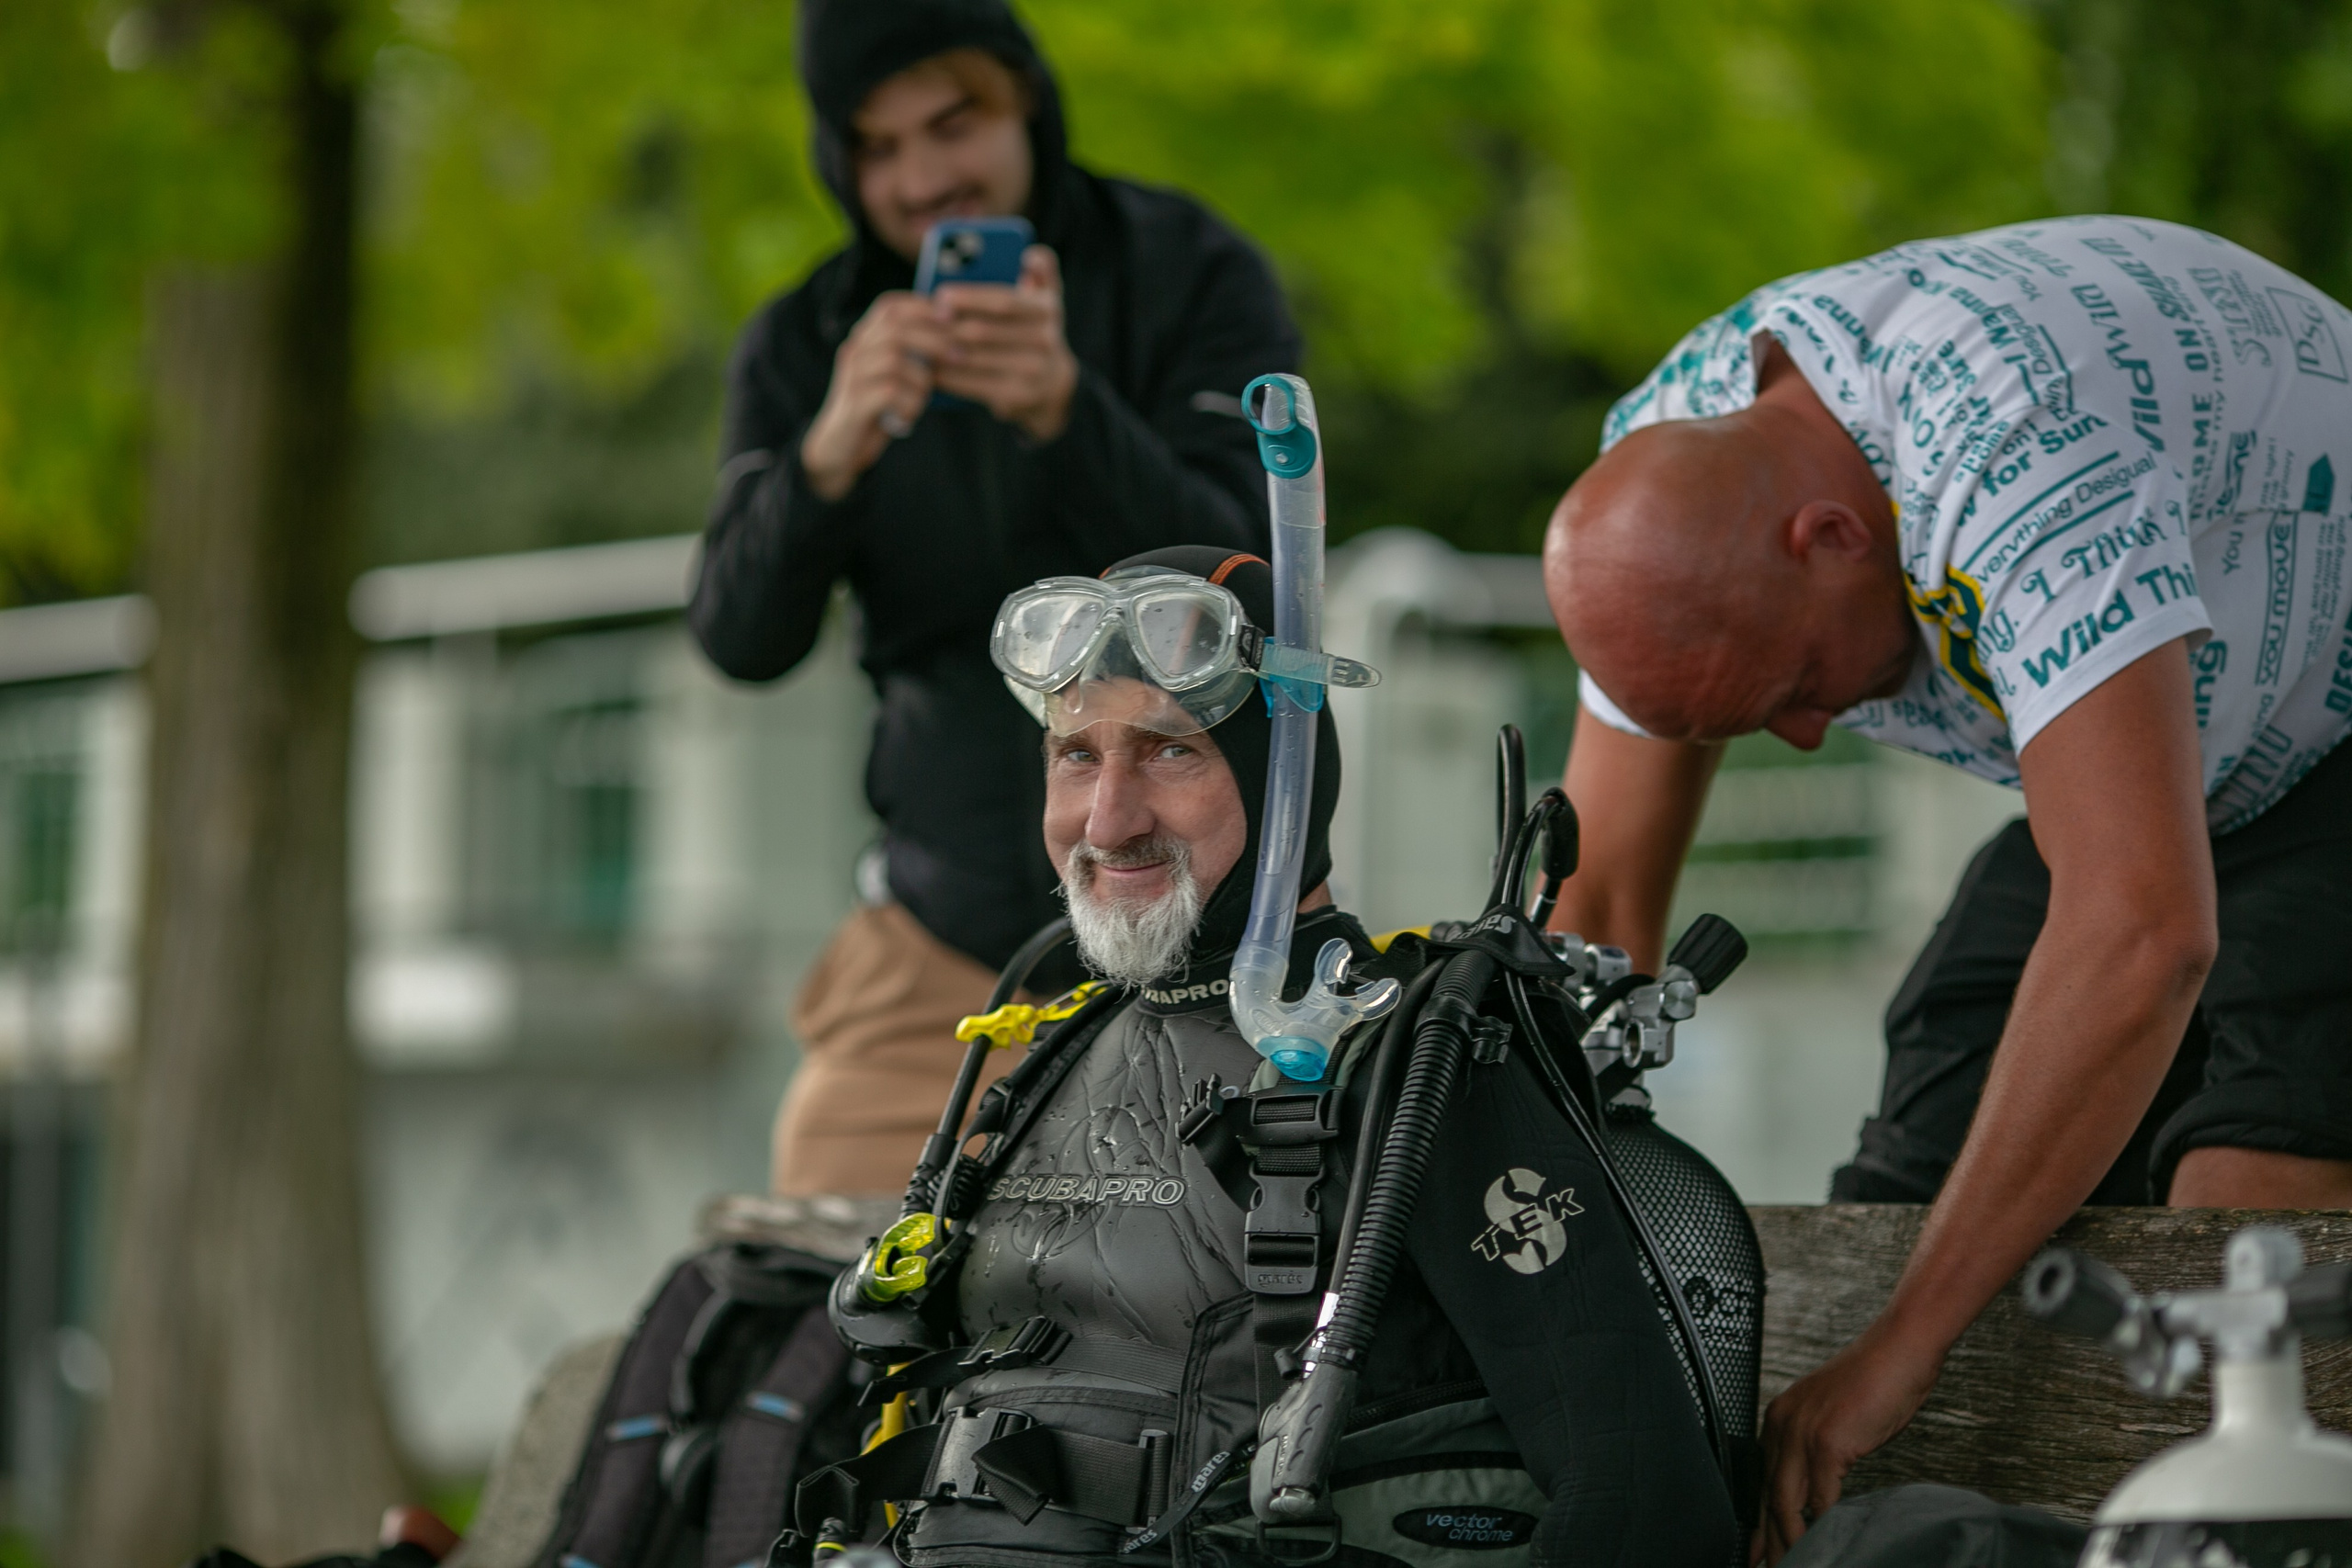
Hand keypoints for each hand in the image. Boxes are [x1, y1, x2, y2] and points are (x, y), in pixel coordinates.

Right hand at [801, 291, 952, 499]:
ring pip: (894, 360)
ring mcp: (852, 376)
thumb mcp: (898, 377)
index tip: (951, 318)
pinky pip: (891, 393)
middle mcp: (854, 351)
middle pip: (895, 329)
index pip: (889, 307)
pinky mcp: (854, 404)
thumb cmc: (878, 410)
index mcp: (864, 339)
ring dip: (921, 379)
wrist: (840, 450)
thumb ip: (915, 355)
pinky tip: (908, 416)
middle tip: (959, 355)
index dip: (921, 307)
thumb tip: (956, 336)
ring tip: (923, 397)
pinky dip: (909, 404)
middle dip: (934, 339)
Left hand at [932, 245, 1078, 441]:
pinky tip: (929, 368)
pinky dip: (948, 376)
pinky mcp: (1017, 396)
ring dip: (941, 350)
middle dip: (948, 325)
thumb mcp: (1045, 299)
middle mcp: (1044, 340)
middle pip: (984, 332)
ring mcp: (1032, 371)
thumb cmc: (1033, 330)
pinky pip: (973, 384)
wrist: (1053, 384)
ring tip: (918, 341)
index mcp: (1046, 309)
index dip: (970, 299)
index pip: (1004, 302)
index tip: (940, 295)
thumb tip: (1030, 256)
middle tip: (921, 320)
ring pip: (974, 358)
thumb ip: (1041, 270)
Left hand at [1752, 1325, 1941, 1563]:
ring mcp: (1802, 1433)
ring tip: (1795, 1566)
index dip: (1758, 1521)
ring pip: (1786, 1502)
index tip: (1756, 1551)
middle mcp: (1781, 1425)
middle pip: (1767, 1496)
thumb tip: (1815, 1496)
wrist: (1900, 1349)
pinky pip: (1820, 1497)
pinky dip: (1822, 1524)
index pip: (1760, 1481)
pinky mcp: (1828, 1442)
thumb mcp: (1834, 1418)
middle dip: (1767, 1540)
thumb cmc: (1876, 1383)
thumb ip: (1817, 1453)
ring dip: (1791, 1541)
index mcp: (1778, 1419)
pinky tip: (1825, 1543)